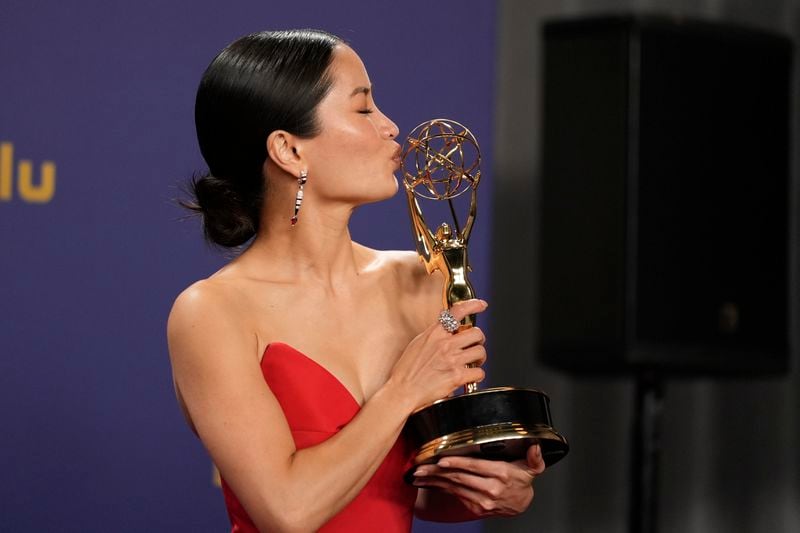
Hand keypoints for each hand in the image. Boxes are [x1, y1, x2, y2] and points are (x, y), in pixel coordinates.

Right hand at [389, 299, 487, 410]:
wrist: (403, 390)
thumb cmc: (407, 370)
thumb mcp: (417, 343)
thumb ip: (434, 334)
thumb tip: (446, 327)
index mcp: (434, 334)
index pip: (457, 312)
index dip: (473, 305)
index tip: (481, 305)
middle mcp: (445, 344)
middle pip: (476, 333)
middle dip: (478, 339)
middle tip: (474, 345)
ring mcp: (452, 360)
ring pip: (480, 351)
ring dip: (479, 358)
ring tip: (473, 362)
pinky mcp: (457, 376)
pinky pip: (479, 372)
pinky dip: (476, 375)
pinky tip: (469, 376)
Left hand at [411, 444, 545, 516]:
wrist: (521, 504)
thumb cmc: (522, 480)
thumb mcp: (532, 468)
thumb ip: (534, 457)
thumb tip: (535, 446)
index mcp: (502, 474)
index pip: (475, 467)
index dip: (457, 463)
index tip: (441, 459)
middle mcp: (490, 488)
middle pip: (459, 477)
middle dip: (437, 472)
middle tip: (420, 466)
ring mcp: (481, 500)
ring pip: (453, 487)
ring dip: (434, 481)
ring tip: (418, 474)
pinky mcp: (475, 507)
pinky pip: (454, 495)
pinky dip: (440, 488)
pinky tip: (429, 482)